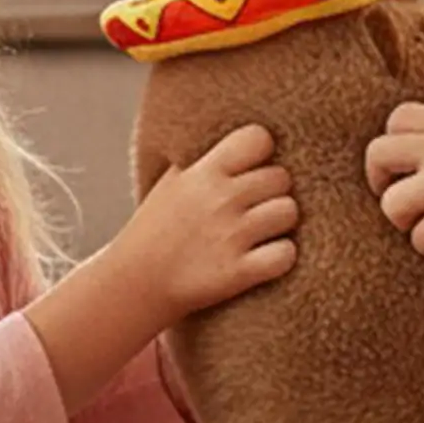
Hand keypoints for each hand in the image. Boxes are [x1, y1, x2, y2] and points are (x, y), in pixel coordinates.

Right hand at [124, 124, 297, 322]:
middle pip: (281, 177)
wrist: (135, 283)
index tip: (251, 171)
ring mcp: (230, 236)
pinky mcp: (237, 272)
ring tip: (261, 233)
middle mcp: (219, 199)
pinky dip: (281, 257)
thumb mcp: (173, 182)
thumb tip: (249, 139)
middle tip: (256, 208)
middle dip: (273, 192)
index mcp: (203, 172)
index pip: (258, 138)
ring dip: (281, 224)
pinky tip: (265, 258)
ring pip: (289, 212)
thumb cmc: (158, 229)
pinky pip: (286, 254)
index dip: (262, 154)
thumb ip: (208, 159)